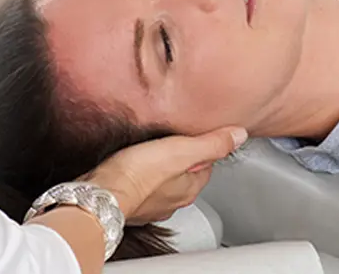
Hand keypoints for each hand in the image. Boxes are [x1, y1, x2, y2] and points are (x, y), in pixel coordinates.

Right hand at [81, 127, 245, 224]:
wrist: (99, 193)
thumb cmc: (136, 173)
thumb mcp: (180, 150)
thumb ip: (211, 143)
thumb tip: (239, 135)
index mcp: (190, 188)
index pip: (206, 163)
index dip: (200, 145)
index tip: (191, 133)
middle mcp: (173, 201)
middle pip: (185, 174)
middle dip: (179, 158)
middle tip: (167, 139)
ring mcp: (151, 206)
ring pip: (162, 182)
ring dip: (157, 169)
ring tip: (147, 151)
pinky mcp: (129, 204)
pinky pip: (140, 188)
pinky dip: (138, 178)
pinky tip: (129, 167)